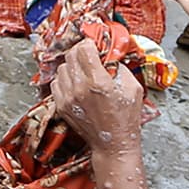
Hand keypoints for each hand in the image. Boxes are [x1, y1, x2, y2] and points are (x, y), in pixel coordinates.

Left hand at [53, 40, 145, 159]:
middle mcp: (80, 88)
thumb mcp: (133, 88)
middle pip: (71, 55)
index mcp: (98, 82)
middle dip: (80, 52)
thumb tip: (108, 54)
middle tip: (90, 56)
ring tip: (84, 72)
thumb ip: (119, 67)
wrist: (113, 144)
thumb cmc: (126, 118)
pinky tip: (76, 84)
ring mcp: (68, 98)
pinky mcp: (61, 106)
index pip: (84, 49)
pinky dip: (65, 79)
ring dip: (72, 65)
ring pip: (62, 67)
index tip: (94, 45)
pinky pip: (55, 82)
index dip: (89, 44)